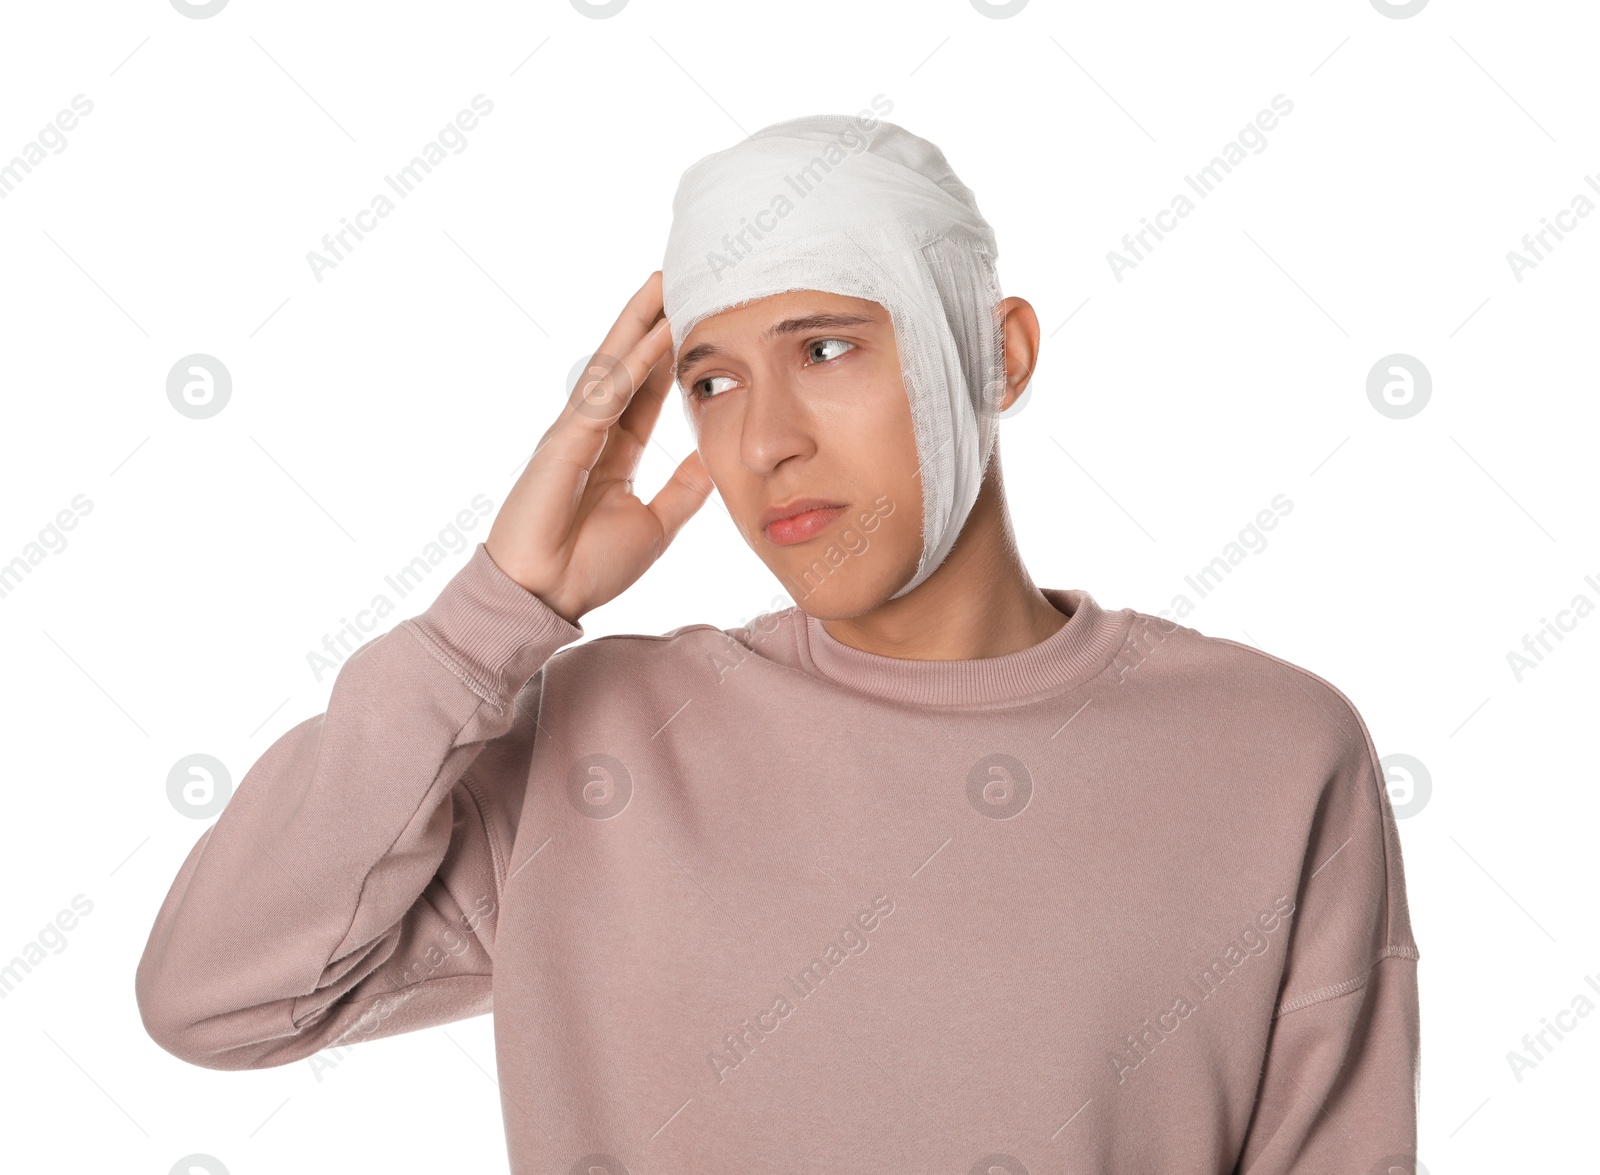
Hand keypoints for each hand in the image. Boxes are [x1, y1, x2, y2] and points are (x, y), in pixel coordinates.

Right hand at [484, 270, 711, 623]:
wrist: (546, 598)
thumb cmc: (588, 568)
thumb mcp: (656, 525)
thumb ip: (683, 491)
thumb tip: (712, 462)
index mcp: (613, 451)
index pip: (648, 390)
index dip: (669, 354)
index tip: (695, 319)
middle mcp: (592, 432)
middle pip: (627, 364)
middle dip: (650, 320)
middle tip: (677, 277)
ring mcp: (574, 433)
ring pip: (612, 366)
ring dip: (638, 323)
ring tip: (663, 282)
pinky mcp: (563, 444)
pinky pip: (604, 396)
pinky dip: (630, 365)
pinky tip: (652, 336)